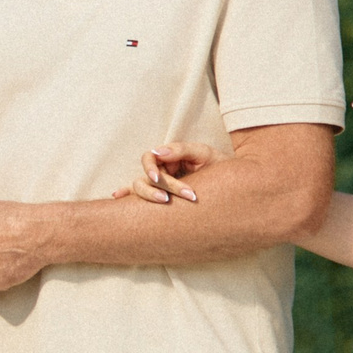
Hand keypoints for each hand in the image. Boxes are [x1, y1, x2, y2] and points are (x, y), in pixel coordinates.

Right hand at [107, 141, 222, 204]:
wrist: (234, 185)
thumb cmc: (218, 166)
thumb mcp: (204, 153)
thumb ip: (182, 149)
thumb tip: (159, 151)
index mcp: (169, 157)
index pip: (150, 159)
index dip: (151, 169)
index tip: (159, 179)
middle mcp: (161, 171)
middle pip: (145, 178)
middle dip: (159, 187)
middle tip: (179, 197)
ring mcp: (160, 186)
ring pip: (141, 189)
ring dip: (150, 196)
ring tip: (166, 203)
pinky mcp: (163, 199)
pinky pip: (140, 198)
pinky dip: (127, 197)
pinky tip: (118, 197)